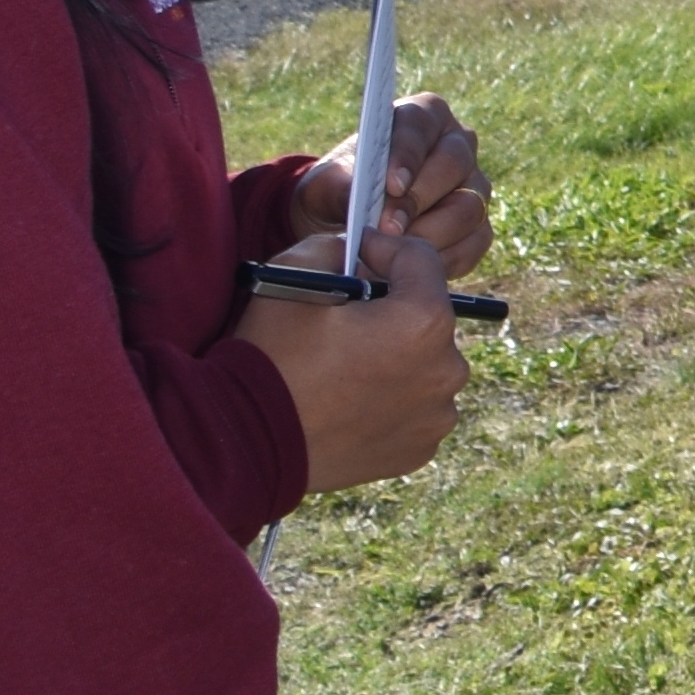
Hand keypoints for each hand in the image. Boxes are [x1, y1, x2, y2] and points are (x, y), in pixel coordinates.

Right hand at [236, 225, 468, 496]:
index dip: (383, 249)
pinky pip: (414, 406)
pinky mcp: (419, 449)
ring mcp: (435, 416)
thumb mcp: (293, 275)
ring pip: (423, 364)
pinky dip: (391, 398)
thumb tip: (356, 251)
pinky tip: (349, 400)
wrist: (249, 446)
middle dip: (391, 307)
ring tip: (345, 363)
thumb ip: (336, 245)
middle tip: (345, 315)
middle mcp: (445, 370)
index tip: (354, 256)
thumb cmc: (272, 358)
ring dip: (395, 355)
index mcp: (424, 322)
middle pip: (426, 316)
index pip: (420, 259)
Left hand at [288, 94, 493, 272]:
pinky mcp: (479, 225)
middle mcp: (457, 145)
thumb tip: (355, 199)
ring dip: (431, 234)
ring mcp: (474, 186)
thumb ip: (342, 187)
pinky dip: (445, 259)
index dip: (409, 155)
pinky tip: (414, 270)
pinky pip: (474, 243)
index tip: (392, 185)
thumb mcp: (328, 185)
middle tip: (388, 229)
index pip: (420, 126)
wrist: (349, 223)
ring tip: (395, 255)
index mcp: (423, 117)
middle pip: (454, 164)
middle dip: (419, 199)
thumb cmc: (341, 191)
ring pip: (469, 207)